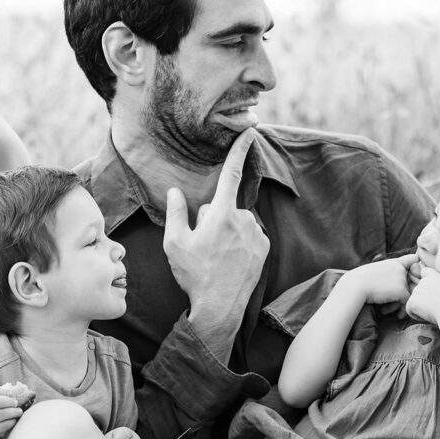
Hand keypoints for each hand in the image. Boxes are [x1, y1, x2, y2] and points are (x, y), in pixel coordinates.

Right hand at [0, 386, 22, 438]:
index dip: (1, 391)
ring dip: (13, 412)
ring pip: (2, 414)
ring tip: (19, 411)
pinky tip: (13, 421)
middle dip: (9, 400)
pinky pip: (2, 426)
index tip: (10, 393)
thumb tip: (5, 393)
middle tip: (16, 402)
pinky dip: (10, 422)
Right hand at [163, 128, 269, 316]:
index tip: (251, 130)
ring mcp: (257, 234)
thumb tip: (174, 192)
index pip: (231, 173)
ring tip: (215, 257)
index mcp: (222, 214)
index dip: (240, 149)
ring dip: (226, 231)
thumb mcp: (175, 243)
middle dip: (213, 218)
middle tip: (202, 245)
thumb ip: (175, 213)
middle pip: (223, 207)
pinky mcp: (265, 248)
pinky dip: (238, 242)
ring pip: (236, 222)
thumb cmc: (195, 274)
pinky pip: (248, 235)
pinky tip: (229, 261)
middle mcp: (244, 219)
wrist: (220, 308)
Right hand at [341, 254, 417, 305]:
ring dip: (399, 304)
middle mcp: (400, 269)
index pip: (412, 259)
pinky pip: (406, 303)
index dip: (416, 265)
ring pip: (408, 295)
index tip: (415, 272)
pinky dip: (401, 310)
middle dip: (404, 295)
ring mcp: (401, 279)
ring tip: (388, 310)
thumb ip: (387, 273)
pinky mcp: (401, 290)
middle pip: (410, 283)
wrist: (355, 286)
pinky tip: (397, 316)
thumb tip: (392, 283)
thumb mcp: (374, 271)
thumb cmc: (359, 280)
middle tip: (395, 304)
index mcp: (393, 263)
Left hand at [405, 266, 439, 325]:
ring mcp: (416, 291)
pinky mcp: (411, 301)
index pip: (424, 272)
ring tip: (435, 311)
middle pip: (419, 289)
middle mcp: (423, 281)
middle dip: (424, 298)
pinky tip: (428, 316)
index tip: (430, 289)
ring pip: (415, 301)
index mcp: (434, 275)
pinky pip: (409, 310)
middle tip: (436, 306)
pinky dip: (416, 316)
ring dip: (421, 307)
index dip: (425, 280)